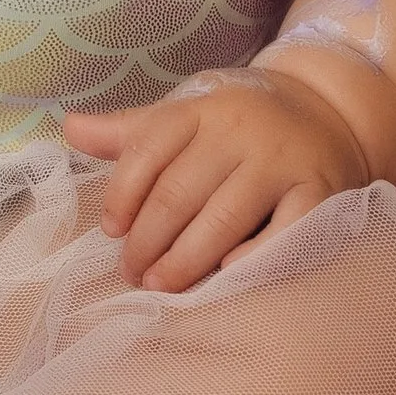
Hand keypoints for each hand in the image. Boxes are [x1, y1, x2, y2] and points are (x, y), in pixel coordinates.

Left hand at [60, 66, 370, 292]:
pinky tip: (226, 276)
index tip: (111, 231)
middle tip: (131, 273)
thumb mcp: (186, 116)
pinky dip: (254, 256)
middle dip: (147, 239)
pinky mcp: (318, 191)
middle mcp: (239, 131)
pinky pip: (284, 231)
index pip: (147, 150)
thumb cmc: (238, 124)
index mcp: (201, 109)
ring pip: (223, 218)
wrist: (327, 111)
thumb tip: (68, 128)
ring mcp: (280, 162)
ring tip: (160, 286)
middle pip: (179, 192)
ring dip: (185, 259)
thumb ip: (129, 132)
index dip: (122, 196)